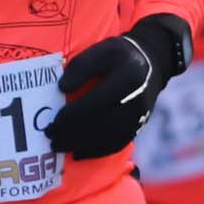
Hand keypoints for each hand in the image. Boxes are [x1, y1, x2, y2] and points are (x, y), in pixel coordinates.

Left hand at [47, 14, 190, 159]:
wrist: (152, 64)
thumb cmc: (120, 56)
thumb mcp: (101, 50)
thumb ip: (81, 67)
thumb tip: (63, 89)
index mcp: (128, 78)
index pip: (97, 101)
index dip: (74, 114)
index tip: (54, 120)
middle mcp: (137, 100)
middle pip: (102, 123)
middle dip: (73, 133)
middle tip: (50, 137)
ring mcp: (139, 116)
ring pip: (108, 137)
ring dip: (82, 145)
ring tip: (59, 146)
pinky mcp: (139, 126)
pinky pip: (117, 144)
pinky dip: (96, 151)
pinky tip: (79, 153)